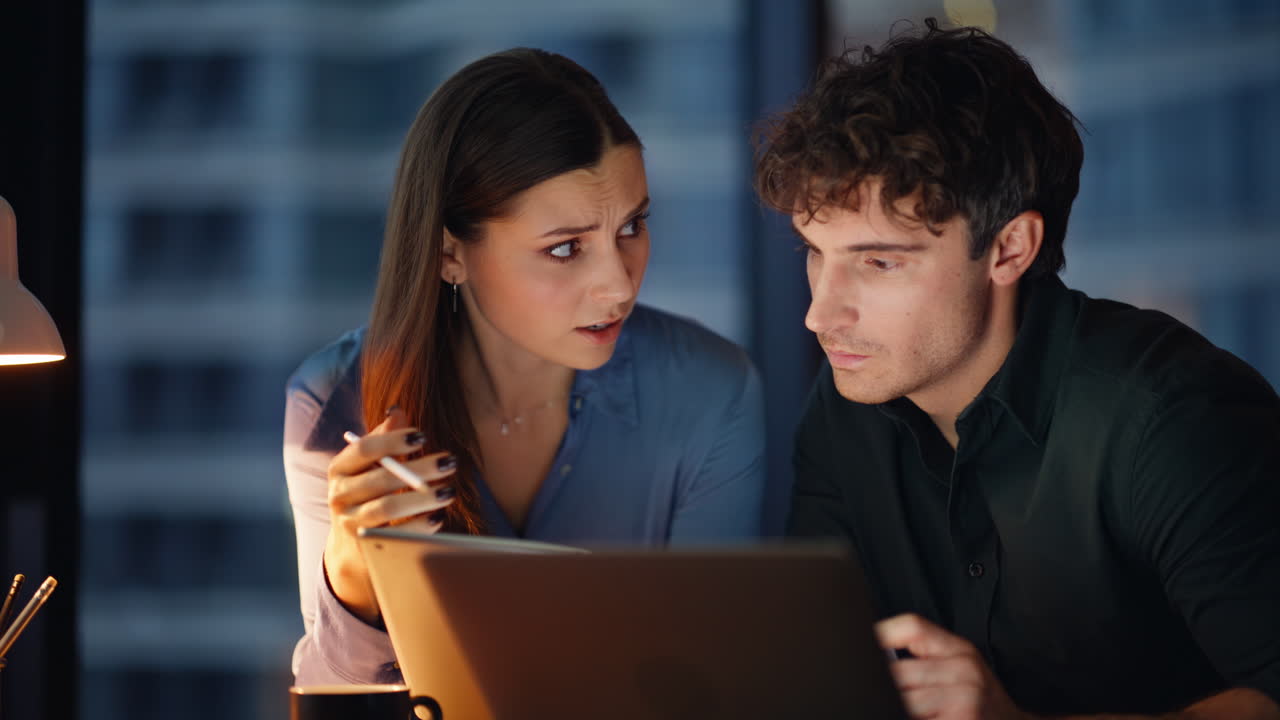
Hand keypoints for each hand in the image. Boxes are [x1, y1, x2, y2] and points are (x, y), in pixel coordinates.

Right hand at [322, 408, 458, 624]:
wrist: (355, 550)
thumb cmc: (369, 496)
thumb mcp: (370, 468)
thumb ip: (384, 440)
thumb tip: (397, 411)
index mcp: (340, 469)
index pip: (364, 449)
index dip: (392, 441)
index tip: (422, 435)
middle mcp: (340, 495)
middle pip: (381, 479)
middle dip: (418, 469)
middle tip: (449, 462)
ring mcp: (351, 524)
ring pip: (388, 508)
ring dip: (422, 498)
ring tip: (449, 491)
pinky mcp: (368, 547)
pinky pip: (397, 535)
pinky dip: (420, 525)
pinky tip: (439, 516)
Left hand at [876, 613, 1032, 719]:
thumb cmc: (983, 703)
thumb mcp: (962, 670)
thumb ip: (927, 657)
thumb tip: (881, 655)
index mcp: (960, 650)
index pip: (913, 627)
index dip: (885, 634)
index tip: (871, 646)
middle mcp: (965, 669)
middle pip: (901, 669)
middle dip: (891, 686)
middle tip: (898, 693)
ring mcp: (964, 697)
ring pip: (905, 698)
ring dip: (901, 706)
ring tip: (914, 709)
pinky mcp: (963, 718)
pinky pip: (914, 714)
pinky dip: (909, 714)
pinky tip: (922, 715)